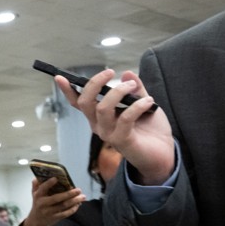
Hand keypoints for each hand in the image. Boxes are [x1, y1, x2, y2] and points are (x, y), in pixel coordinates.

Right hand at [22, 178, 84, 225]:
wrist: (36, 221)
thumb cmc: (37, 204)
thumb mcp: (34, 194)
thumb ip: (36, 185)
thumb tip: (38, 176)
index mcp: (38, 196)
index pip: (43, 188)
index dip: (49, 183)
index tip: (56, 178)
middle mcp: (43, 204)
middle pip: (57, 198)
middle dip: (69, 193)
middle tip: (79, 190)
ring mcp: (49, 212)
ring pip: (64, 205)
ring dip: (75, 201)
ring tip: (82, 197)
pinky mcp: (55, 218)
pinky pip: (66, 213)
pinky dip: (73, 209)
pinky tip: (78, 204)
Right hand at [55, 70, 174, 184]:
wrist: (163, 153)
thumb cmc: (151, 130)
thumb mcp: (143, 103)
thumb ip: (135, 90)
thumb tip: (126, 73)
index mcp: (99, 116)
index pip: (78, 103)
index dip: (68, 90)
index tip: (60, 77)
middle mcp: (98, 125)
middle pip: (85, 102)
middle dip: (94, 83)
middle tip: (110, 72)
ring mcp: (108, 134)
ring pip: (102, 108)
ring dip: (118, 92)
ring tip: (133, 85)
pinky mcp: (121, 140)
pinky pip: (125, 118)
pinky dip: (137, 106)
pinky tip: (149, 101)